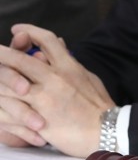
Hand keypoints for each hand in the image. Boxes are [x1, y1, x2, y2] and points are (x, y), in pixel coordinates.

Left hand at [0, 24, 114, 156]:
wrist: (105, 130)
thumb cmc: (99, 105)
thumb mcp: (88, 77)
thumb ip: (70, 62)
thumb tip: (61, 45)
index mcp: (69, 66)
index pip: (47, 40)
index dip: (30, 31)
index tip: (17, 29)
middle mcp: (55, 78)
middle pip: (20, 59)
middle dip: (2, 53)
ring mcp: (44, 98)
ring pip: (10, 84)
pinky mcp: (38, 118)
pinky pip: (10, 109)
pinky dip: (1, 105)